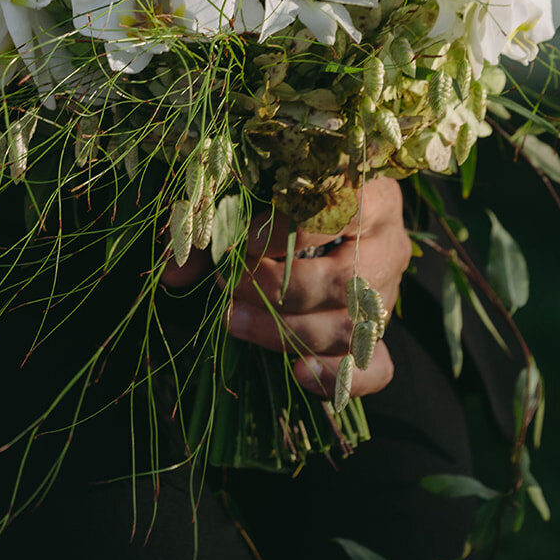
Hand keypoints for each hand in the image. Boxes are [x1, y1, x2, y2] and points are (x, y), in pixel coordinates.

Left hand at [164, 178, 411, 400]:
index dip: (282, 233)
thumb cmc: (286, 183)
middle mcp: (388, 239)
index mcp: (367, 186)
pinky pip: (375, 367)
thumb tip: (171, 276)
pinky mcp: (380, 328)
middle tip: (228, 284)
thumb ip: (216, 220)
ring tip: (234, 321)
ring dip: (284, 331)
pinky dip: (337, 376)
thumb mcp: (255, 184)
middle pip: (343, 280)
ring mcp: (389, 288)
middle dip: (276, 289)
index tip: (238, 241)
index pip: (335, 213)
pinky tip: (297, 374)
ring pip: (349, 327)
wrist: (334, 197)